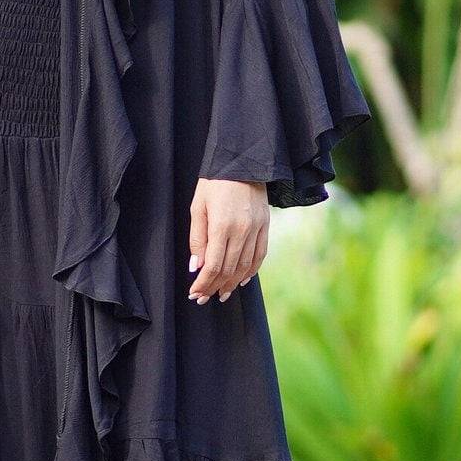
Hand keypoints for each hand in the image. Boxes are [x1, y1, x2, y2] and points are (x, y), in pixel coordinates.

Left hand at [187, 178, 271, 303]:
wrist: (243, 162)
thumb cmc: (214, 183)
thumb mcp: (198, 207)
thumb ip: (197, 238)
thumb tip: (196, 267)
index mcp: (222, 226)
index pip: (212, 266)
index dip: (203, 284)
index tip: (194, 293)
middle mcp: (242, 231)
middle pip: (228, 270)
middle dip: (214, 287)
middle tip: (204, 298)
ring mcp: (257, 229)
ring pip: (245, 266)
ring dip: (232, 283)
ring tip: (222, 294)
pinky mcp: (266, 226)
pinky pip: (260, 255)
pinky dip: (251, 271)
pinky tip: (242, 280)